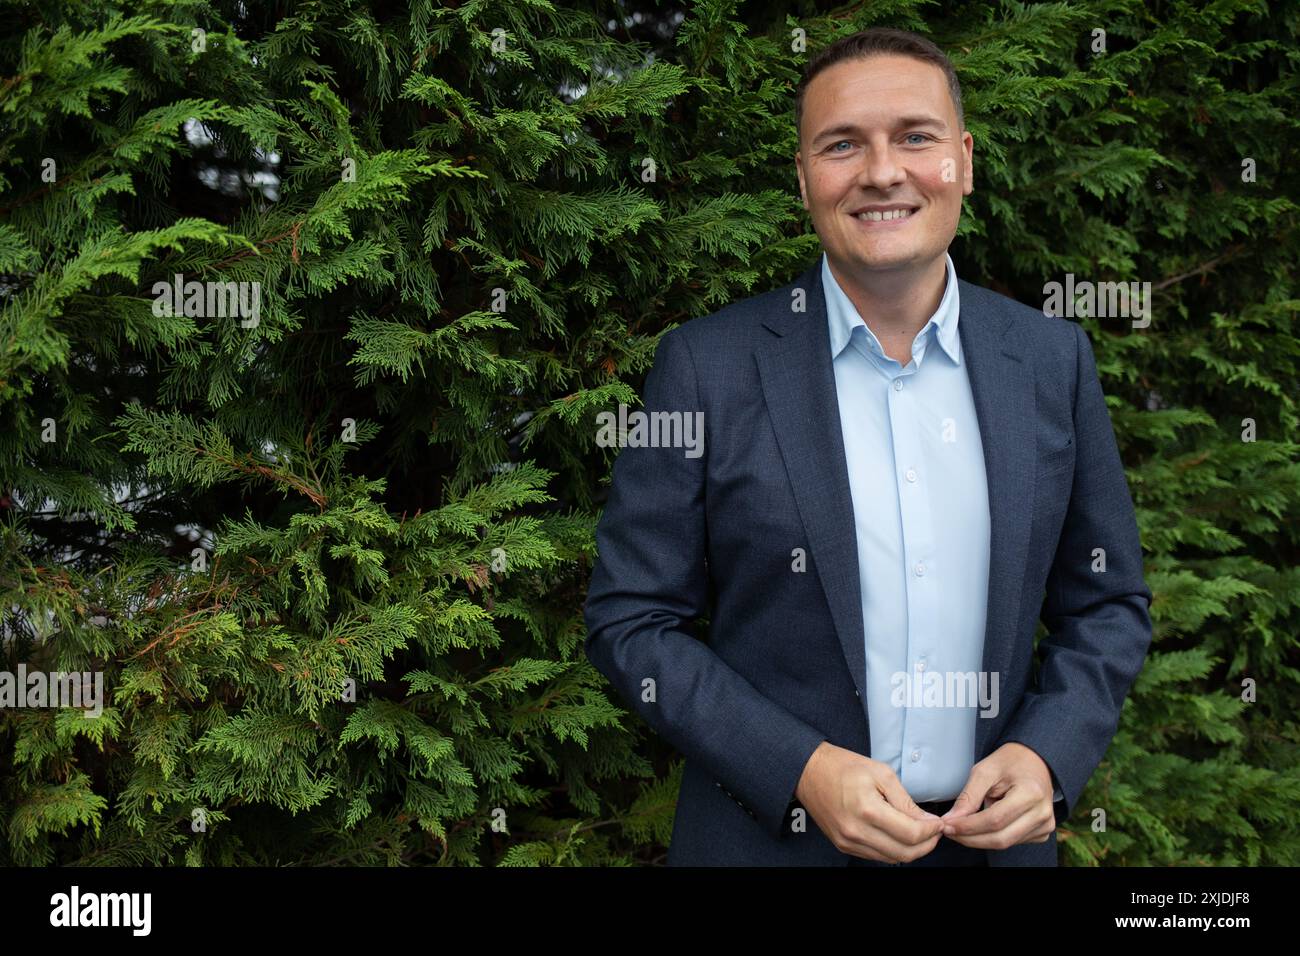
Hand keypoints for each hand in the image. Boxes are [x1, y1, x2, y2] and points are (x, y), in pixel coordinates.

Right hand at [795, 741, 944, 862]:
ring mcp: (848, 842)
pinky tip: (897, 835)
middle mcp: (856, 832)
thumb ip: (905, 801)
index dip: (931, 831)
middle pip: (904, 853)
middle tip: (933, 831)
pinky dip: (892, 850)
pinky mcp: (843, 846)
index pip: (911, 834)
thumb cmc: (843, 767)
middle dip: (926, 844)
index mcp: (868, 810)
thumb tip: (927, 821)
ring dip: (911, 850)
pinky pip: (876, 856)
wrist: (809, 772)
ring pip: (892, 858)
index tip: (938, 823)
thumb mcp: (881, 773)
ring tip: (918, 832)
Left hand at [940, 742, 1056, 848]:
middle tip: (949, 830)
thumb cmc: (1010, 762)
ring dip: (979, 838)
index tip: (947, 825)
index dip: (968, 826)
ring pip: (1005, 843)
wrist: (1034, 760)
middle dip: (970, 838)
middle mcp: (1042, 813)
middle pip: (1000, 838)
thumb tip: (951, 820)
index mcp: (1031, 794)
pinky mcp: (1042, 833)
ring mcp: (1045, 825)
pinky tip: (984, 824)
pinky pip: (1012, 841)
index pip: (994, 820)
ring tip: (964, 824)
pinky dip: (993, 836)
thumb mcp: (984, 771)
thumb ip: (968, 797)